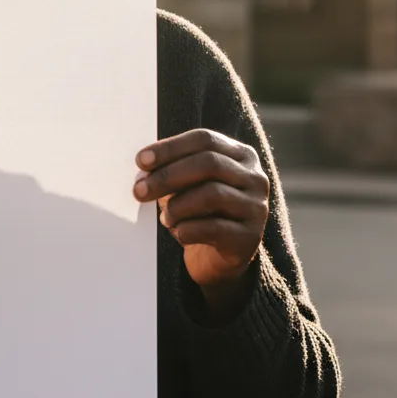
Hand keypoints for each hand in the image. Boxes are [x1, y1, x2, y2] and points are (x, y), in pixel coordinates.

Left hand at [133, 129, 268, 298]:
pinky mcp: (251, 237)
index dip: (170, 147)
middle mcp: (255, 177)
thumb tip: (144, 171)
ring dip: (177, 206)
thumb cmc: (198, 212)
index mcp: (240, 155)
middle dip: (167, 176)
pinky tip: (178, 233)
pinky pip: (214, 227)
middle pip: (209, 163)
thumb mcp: (188, 185)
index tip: (141, 161)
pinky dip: (187, 229)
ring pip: (212, 194)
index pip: (204, 139)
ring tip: (164, 217)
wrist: (218, 258)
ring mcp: (257, 207)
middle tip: (139, 191)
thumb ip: (172, 170)